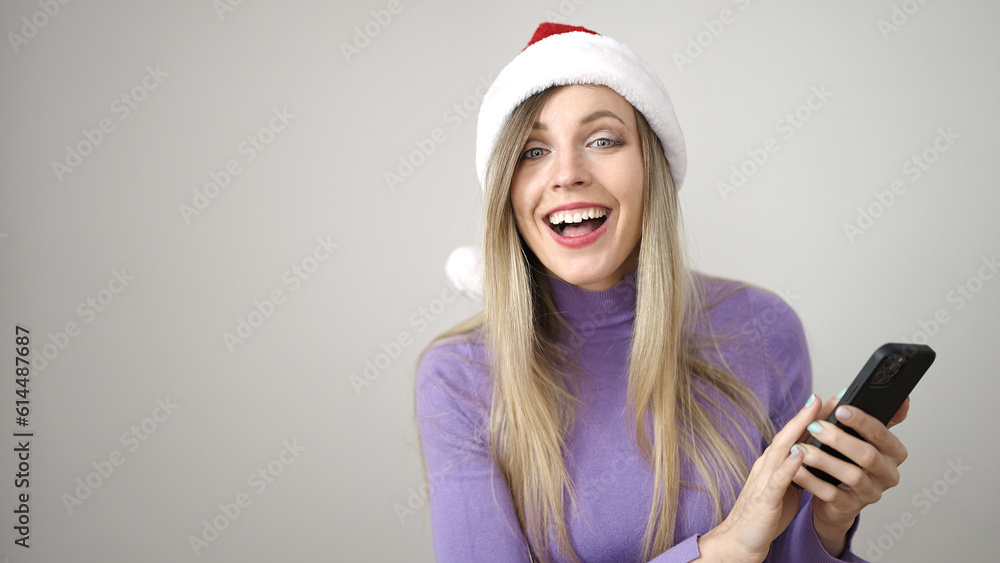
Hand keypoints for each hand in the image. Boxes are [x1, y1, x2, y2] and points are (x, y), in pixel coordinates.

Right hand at [697, 394, 823, 562]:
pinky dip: (789, 465)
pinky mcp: (764, 500)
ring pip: (781, 449)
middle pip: (787, 434)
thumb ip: (798, 470)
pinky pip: (778, 481)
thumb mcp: (786, 488)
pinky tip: (800, 454)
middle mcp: (766, 466)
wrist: (740, 541)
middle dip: (806, 415)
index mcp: (773, 464)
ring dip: (797, 430)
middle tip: (825, 396)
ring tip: (814, 413)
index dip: (810, 417)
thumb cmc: (764, 516)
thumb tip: (818, 455)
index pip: (793, 435)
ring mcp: (764, 481)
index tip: (829, 400)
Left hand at [793, 395, 909, 555]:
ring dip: (824, 460)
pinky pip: (832, 494)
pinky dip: (812, 480)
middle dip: (839, 439)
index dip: (862, 421)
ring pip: (852, 475)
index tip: (841, 409)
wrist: (834, 497)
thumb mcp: (852, 436)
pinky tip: (796, 469)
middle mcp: (888, 473)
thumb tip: (845, 392)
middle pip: (868, 455)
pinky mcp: (852, 507)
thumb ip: (850, 414)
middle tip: (815, 426)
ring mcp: (872, 493)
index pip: (882, 433)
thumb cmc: (845, 459)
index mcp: (893, 452)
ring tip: (801, 449)